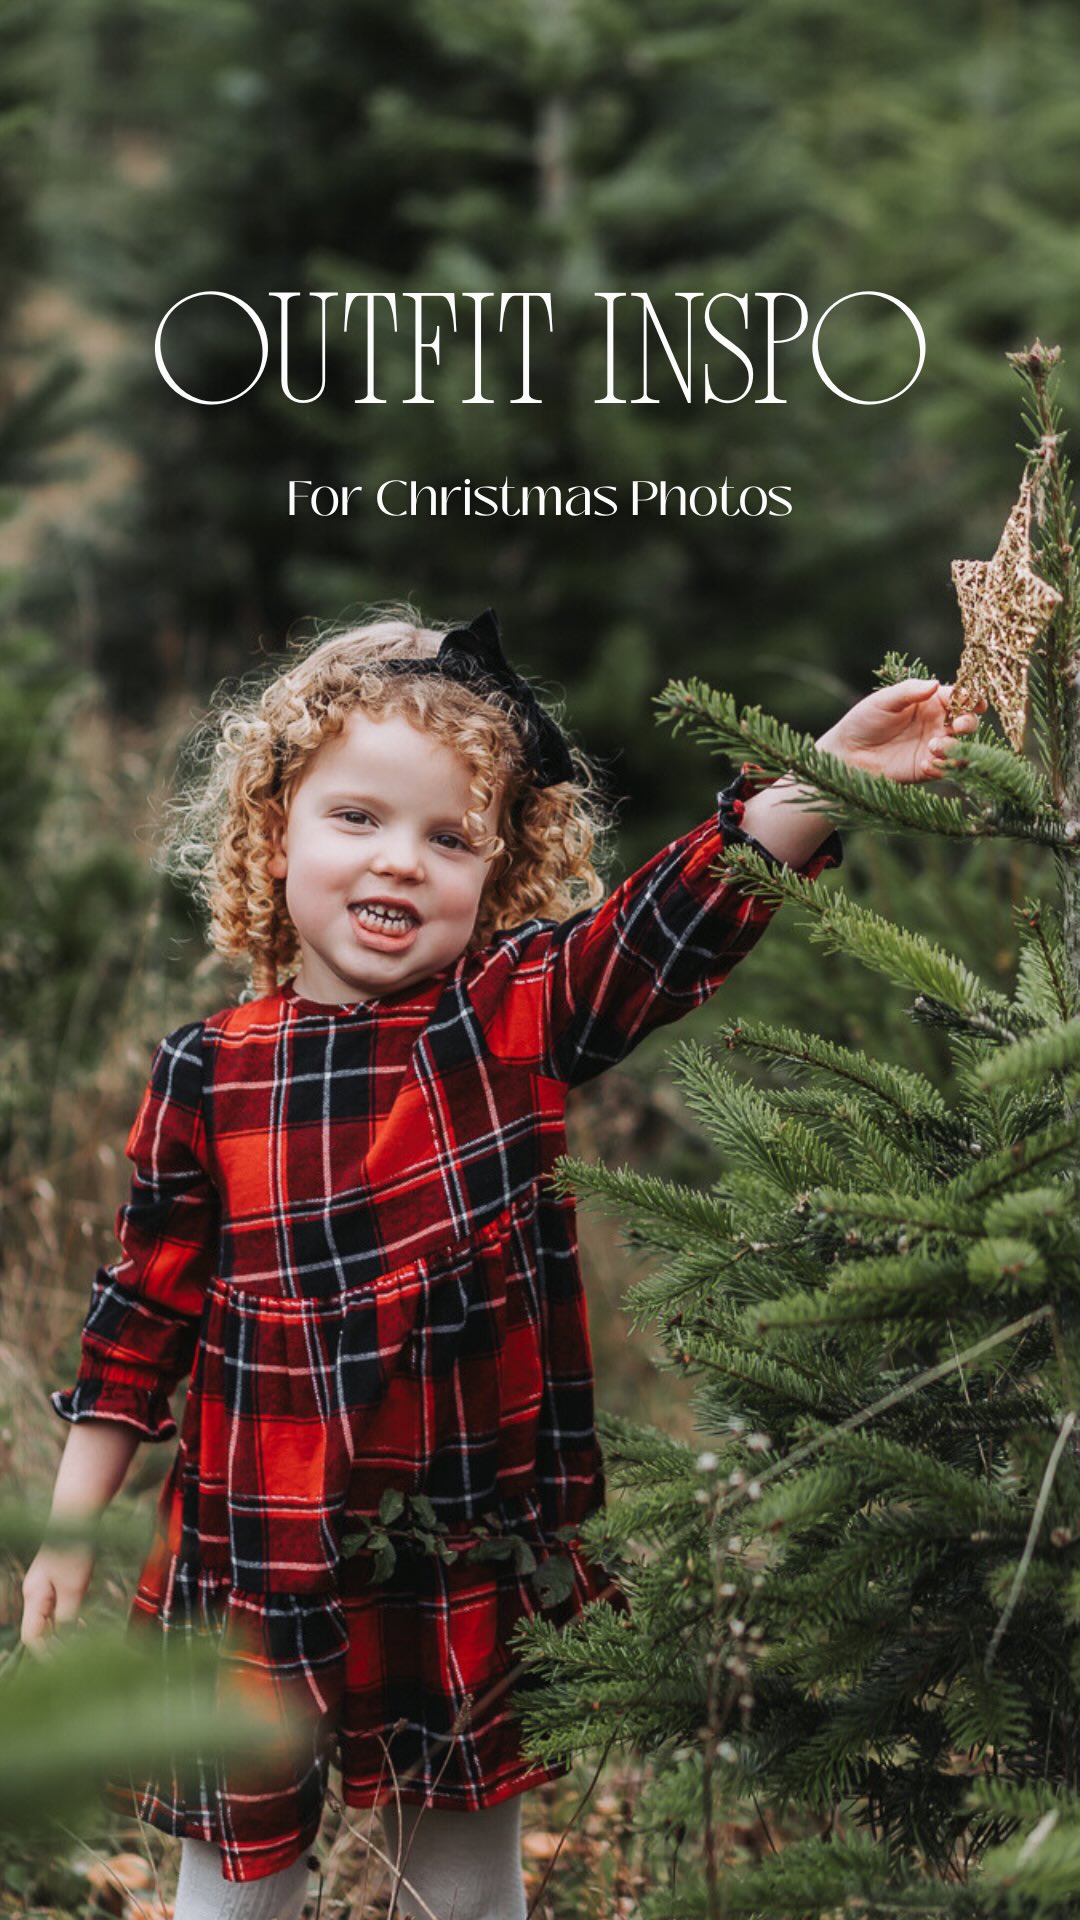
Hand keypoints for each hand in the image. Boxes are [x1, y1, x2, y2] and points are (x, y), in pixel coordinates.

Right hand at [20, 1542, 94, 1658]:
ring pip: (48, 1621)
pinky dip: (67, 1620)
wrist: (77, 1516)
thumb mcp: (74, 1587)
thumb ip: (67, 1616)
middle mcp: (34, 1594)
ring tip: (81, 1641)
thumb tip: (65, 1641)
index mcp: (33, 1596)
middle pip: (39, 1630)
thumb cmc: (73, 1549)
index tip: (65, 1665)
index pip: (32, 1637)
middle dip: (55, 1646)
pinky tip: (81, 1624)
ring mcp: (43, 1587)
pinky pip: (57, 1609)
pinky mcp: (55, 1581)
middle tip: (76, 1656)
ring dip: (62, 1634)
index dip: (47, 1653)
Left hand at [816, 678, 986, 784]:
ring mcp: (934, 746)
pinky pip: (946, 769)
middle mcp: (937, 723)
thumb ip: (909, 691)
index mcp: (930, 702)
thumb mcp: (884, 701)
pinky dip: (942, 767)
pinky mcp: (927, 768)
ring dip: (953, 747)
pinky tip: (924, 765)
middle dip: (969, 723)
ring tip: (932, 747)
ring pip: (960, 747)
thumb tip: (936, 684)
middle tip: (959, 726)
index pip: (958, 698)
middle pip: (967, 722)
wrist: (846, 754)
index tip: (977, 702)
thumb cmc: (863, 721)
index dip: (971, 699)